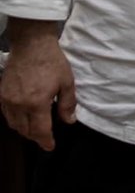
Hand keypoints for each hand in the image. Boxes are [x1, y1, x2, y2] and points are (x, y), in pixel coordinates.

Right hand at [0, 23, 74, 150]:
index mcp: (36, 103)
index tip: (50, 147)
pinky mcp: (1, 94)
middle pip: (25, 130)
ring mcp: (7, 100)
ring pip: (13, 124)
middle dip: (35, 137)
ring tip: (35, 129)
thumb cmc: (52, 62)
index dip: (45, 141)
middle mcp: (18, 104)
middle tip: (45, 138)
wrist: (31, 45)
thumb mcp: (67, 82)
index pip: (40, 130)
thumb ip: (67, 104)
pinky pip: (6, 114)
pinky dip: (15, 120)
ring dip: (24, 130)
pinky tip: (23, 117)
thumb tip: (69, 121)